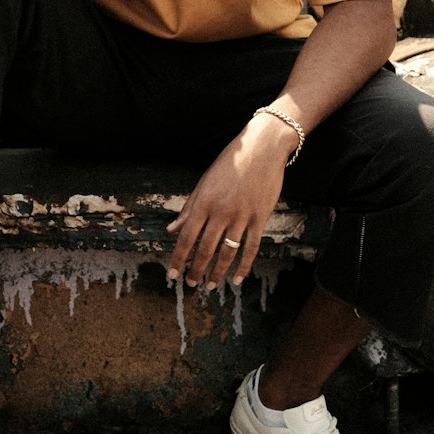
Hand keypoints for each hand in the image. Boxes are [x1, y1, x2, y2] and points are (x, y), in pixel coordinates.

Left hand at [165, 124, 287, 290]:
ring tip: (210, 285)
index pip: (187, 236)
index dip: (179, 258)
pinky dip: (244, 266)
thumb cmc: (230, 163)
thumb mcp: (205, 182)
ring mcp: (241, 216)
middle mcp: (221, 211)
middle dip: (196, 269)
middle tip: (190, 284)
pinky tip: (237, 279)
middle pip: (206, 248)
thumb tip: (172, 229)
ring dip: (217, 272)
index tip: (172, 274)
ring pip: (227, 252)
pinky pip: (251, 248)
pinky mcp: (260, 218)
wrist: (261, 148)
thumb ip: (189, 207)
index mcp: (204, 201)